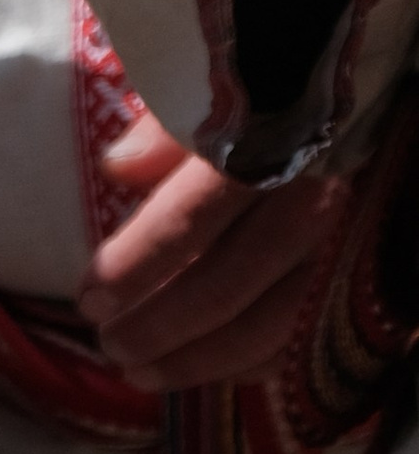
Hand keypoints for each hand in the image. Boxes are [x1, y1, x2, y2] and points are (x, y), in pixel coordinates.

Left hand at [76, 106, 342, 385]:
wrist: (356, 80)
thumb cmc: (273, 81)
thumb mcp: (215, 80)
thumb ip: (167, 125)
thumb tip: (114, 169)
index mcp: (273, 143)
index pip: (196, 216)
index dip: (138, 262)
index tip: (88, 296)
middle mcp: (316, 200)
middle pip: (230, 283)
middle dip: (161, 325)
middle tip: (108, 344)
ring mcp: (347, 243)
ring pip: (273, 323)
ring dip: (202, 359)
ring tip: (142, 374)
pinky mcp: (365, 273)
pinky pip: (313, 333)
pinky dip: (260, 360)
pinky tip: (212, 369)